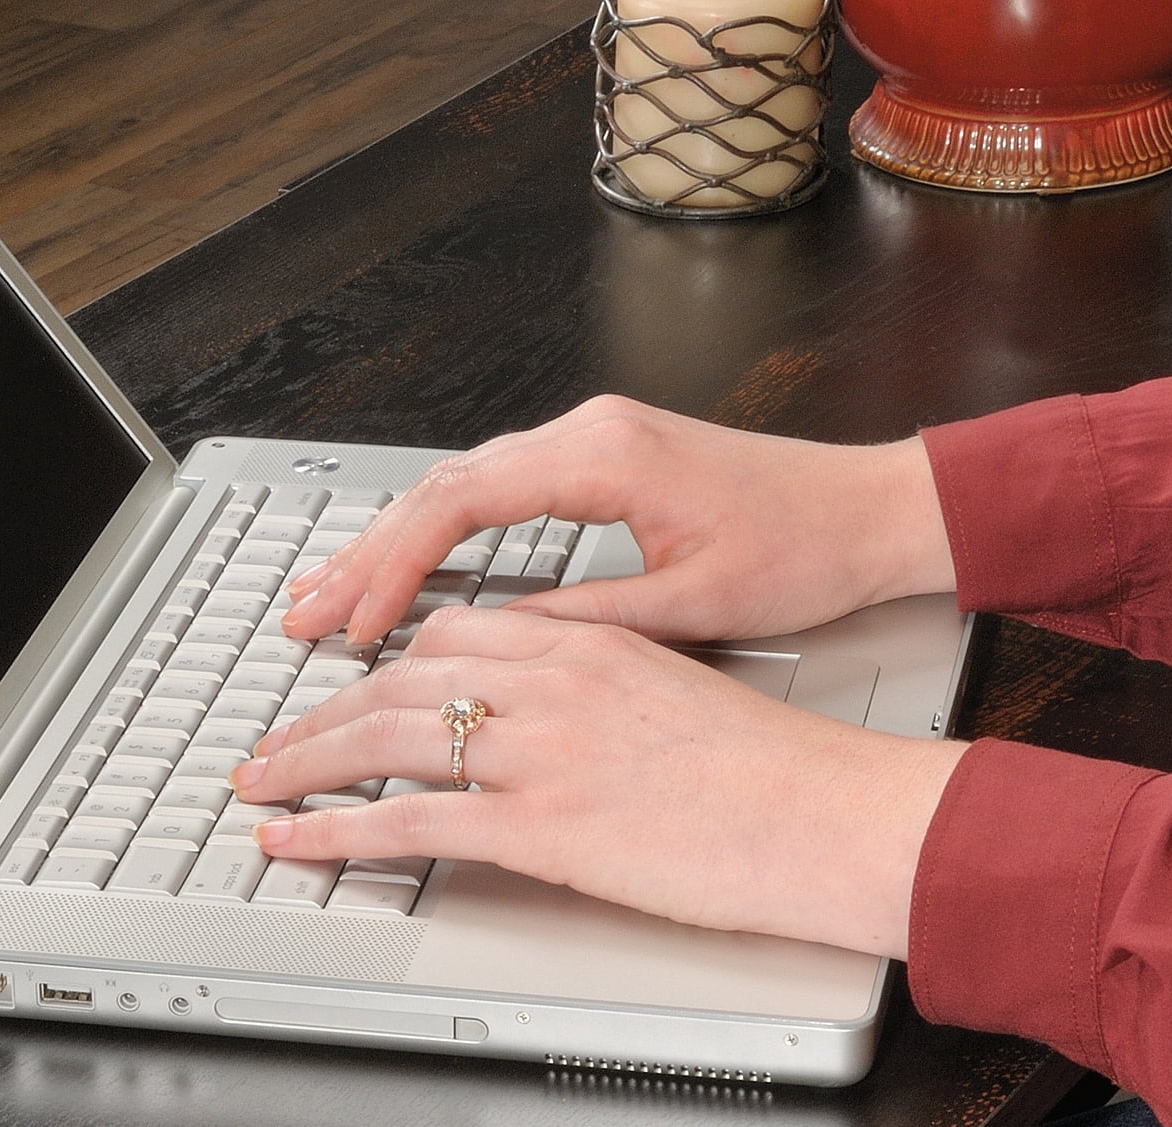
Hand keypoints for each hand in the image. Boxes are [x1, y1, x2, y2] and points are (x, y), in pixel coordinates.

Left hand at [233, 606, 966, 959]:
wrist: (832, 815)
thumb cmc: (778, 773)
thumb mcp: (679, 699)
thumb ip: (602, 693)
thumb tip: (557, 721)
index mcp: (587, 643)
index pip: (453, 635)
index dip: (383, 661)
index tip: (347, 685)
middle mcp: (550, 680)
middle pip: (398, 678)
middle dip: (319, 709)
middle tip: (270, 739)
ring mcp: (539, 749)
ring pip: (383, 737)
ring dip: (302, 761)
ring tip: (254, 784)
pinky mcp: (539, 821)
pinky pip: (404, 819)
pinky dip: (331, 830)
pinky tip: (291, 841)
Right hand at [281, 395, 954, 648]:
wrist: (870, 511)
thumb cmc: (802, 550)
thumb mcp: (687, 606)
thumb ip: (578, 623)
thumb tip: (487, 648)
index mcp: (603, 457)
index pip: (459, 507)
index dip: (393, 571)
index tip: (354, 628)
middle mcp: (586, 434)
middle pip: (439, 490)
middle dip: (363, 559)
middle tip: (302, 618)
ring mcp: (589, 442)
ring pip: (457, 488)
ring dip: (389, 547)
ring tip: (327, 599)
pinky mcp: (599, 463)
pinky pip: (492, 495)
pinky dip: (437, 536)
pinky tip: (404, 572)